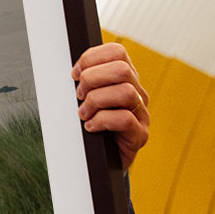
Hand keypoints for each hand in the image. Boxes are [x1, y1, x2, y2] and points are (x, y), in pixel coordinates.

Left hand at [72, 43, 149, 170]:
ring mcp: (142, 114)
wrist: (102, 161)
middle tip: (79, 95)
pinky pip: (125, 119)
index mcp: (125, 79)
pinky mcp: (140, 135)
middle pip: (122, 69)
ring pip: (125, 92)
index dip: (91, 58)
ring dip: (96, 101)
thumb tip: (72, 71)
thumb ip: (85, 82)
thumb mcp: (86, 99)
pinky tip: (91, 127)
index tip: (75, 74)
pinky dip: (101, 121)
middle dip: (92, 79)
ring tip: (84, 113)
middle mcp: (137, 93)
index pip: (116, 52)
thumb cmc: (92, 126)